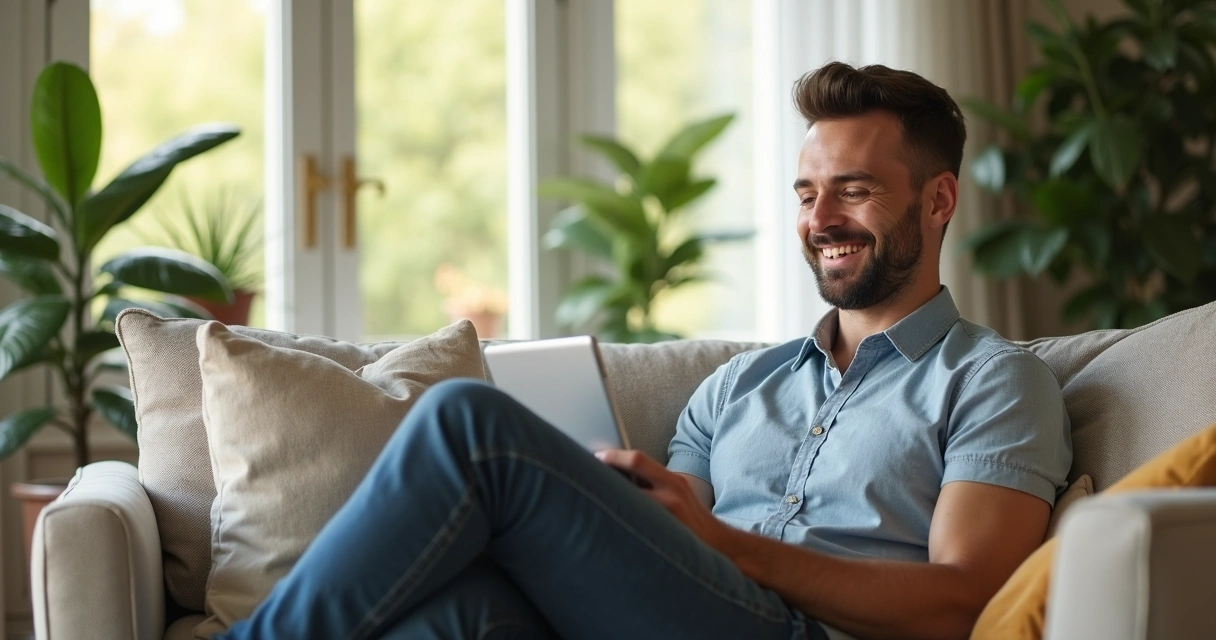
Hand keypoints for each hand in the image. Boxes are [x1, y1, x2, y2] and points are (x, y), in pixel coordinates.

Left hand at [595, 449, 733, 548]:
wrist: (719, 547)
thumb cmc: (690, 521)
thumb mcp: (678, 495)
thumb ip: (654, 484)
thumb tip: (618, 476)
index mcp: (673, 481)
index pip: (638, 460)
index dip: (614, 456)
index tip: (595, 456)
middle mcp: (672, 492)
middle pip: (630, 477)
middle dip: (605, 473)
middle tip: (581, 472)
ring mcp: (668, 514)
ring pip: (629, 501)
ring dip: (609, 498)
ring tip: (589, 497)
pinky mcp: (665, 533)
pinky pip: (636, 523)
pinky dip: (620, 520)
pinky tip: (605, 523)